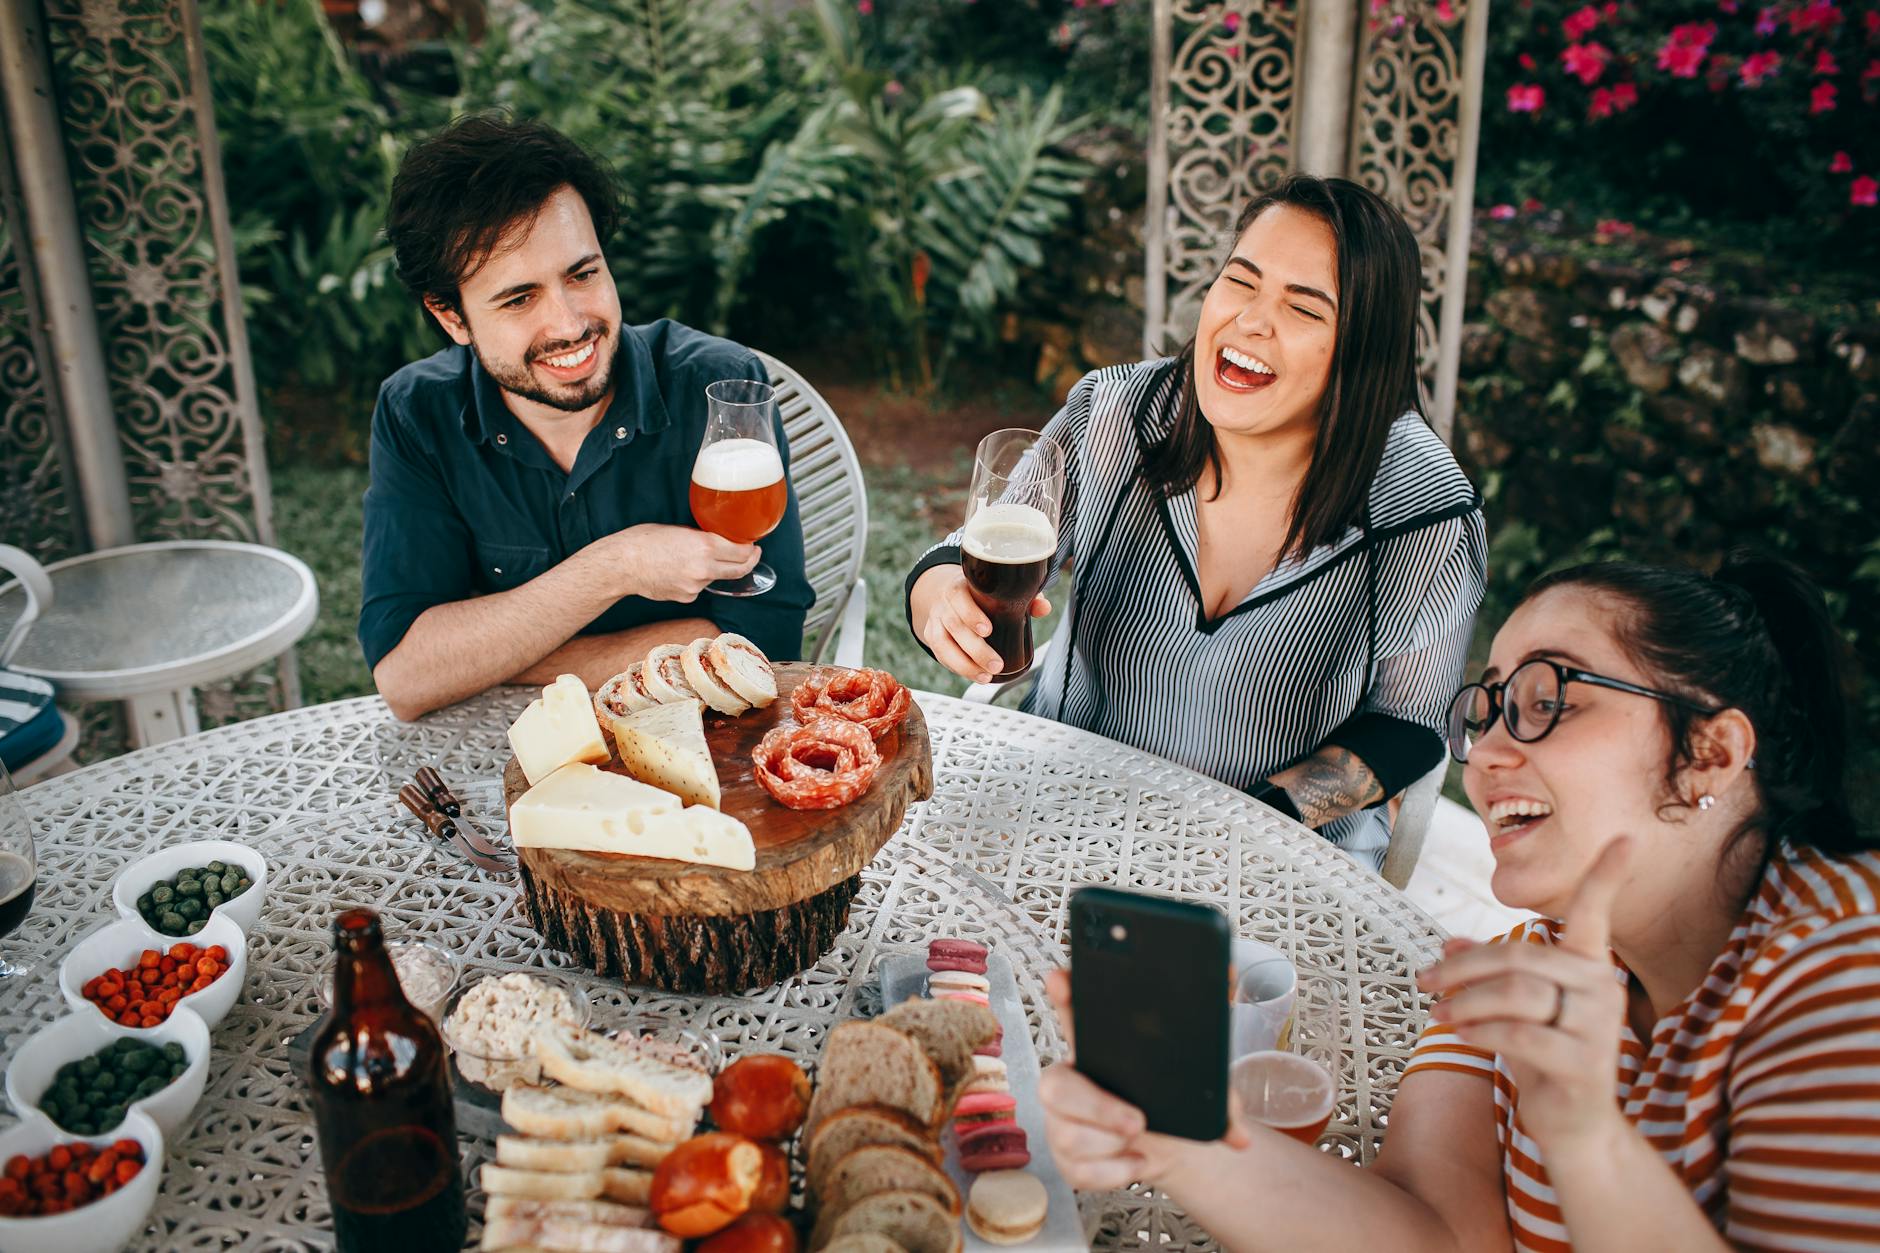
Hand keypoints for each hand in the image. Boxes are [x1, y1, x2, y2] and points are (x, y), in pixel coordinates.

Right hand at [592, 525, 759, 601]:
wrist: (622, 565)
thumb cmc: (645, 541)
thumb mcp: (680, 530)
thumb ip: (703, 537)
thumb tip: (719, 541)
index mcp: (706, 546)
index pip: (743, 551)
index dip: (751, 549)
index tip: (753, 546)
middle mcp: (705, 568)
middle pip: (740, 569)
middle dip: (748, 562)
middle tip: (751, 555)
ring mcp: (696, 586)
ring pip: (716, 578)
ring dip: (715, 569)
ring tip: (694, 558)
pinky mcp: (687, 597)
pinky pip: (700, 587)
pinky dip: (697, 580)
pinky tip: (679, 571)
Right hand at [909, 565, 1049, 684]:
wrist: (949, 595)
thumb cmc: (980, 594)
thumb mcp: (998, 591)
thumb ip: (1023, 598)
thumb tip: (1043, 608)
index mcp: (959, 587)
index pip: (960, 597)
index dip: (972, 615)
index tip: (988, 631)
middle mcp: (943, 603)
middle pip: (954, 626)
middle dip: (975, 649)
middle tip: (996, 665)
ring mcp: (935, 621)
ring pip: (942, 644)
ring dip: (964, 664)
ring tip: (985, 677)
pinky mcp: (931, 636)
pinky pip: (940, 654)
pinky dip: (957, 667)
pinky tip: (974, 675)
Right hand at [1037, 968, 1245, 1190]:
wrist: (1170, 1149)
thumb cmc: (1171, 1101)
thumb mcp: (1196, 1079)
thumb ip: (1216, 1068)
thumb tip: (1234, 1051)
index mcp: (1097, 1049)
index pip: (1072, 1012)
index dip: (1062, 995)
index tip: (1060, 979)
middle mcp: (1071, 1081)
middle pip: (1054, 1086)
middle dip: (1097, 1107)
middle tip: (1137, 1121)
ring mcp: (1062, 1121)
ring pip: (1068, 1134)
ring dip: (1111, 1146)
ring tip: (1140, 1144)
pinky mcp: (1067, 1158)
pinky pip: (1078, 1170)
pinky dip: (1113, 1173)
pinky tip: (1135, 1162)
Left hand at [1416, 837, 1633, 1151]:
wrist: (1575, 1129)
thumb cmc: (1545, 1058)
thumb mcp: (1515, 1010)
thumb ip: (1489, 974)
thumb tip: (1448, 944)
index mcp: (1590, 967)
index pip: (1597, 912)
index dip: (1607, 875)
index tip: (1625, 838)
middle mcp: (1602, 988)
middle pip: (1520, 956)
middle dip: (1464, 967)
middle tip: (1426, 981)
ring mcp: (1599, 1027)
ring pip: (1516, 992)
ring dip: (1466, 1001)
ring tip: (1439, 1013)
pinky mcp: (1585, 1064)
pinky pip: (1520, 1034)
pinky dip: (1481, 1031)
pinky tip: (1462, 1035)